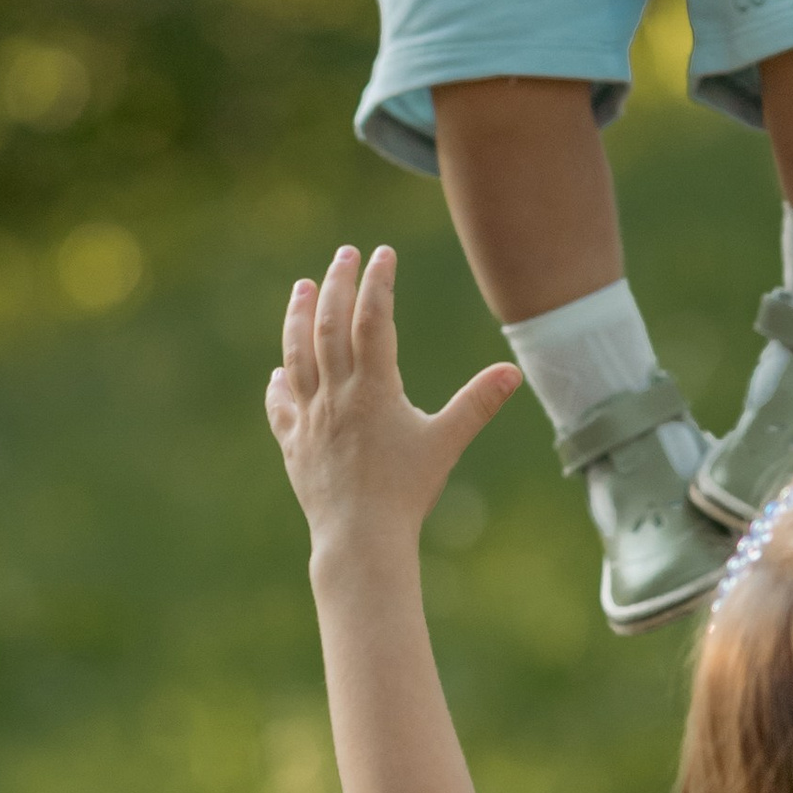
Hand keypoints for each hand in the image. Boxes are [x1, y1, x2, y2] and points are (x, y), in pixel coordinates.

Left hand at [268, 244, 517, 550]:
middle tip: (344, 254)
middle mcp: (335, 395)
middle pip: (329, 325)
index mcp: (373, 388)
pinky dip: (280, 384)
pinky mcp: (294, 444)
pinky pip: (282, 406)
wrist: (359, 538)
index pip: (372, 320)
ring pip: (297, 355)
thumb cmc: (407, 492)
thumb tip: (513, 372)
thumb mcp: (446, 443)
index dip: (378, 283)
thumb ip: (477, 404)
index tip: (383, 253)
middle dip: (336, 284)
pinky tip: (280, 373)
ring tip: (301, 287)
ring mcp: (309, 418)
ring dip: (298, 316)